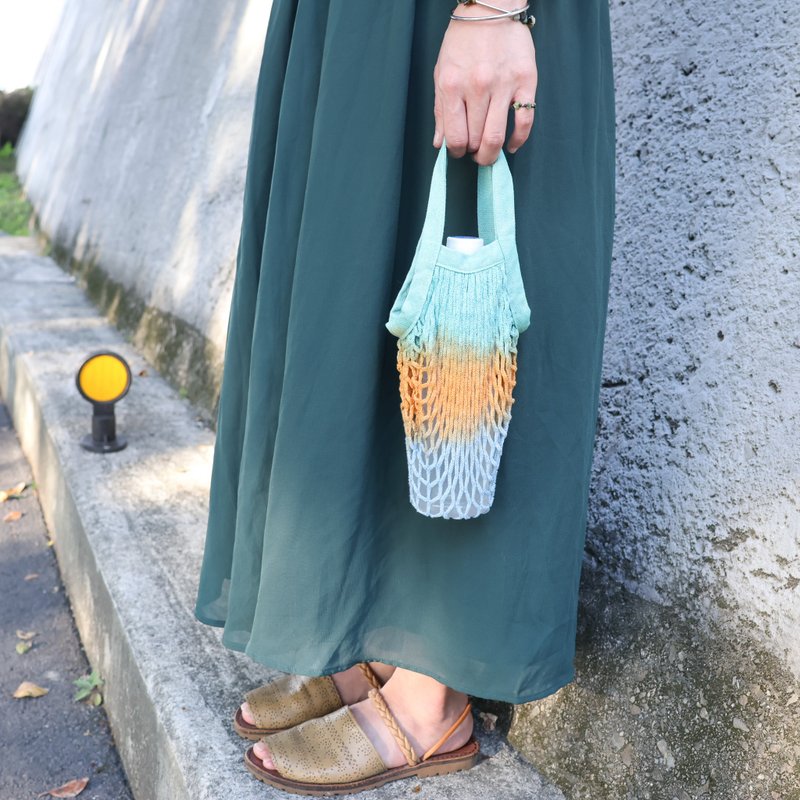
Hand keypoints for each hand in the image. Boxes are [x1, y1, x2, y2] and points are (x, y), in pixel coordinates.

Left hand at [433, 2, 537, 164]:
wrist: (491, 10)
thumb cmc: (463, 42)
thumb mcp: (442, 74)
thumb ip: (440, 110)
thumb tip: (440, 143)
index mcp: (453, 86)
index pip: (455, 137)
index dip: (456, 152)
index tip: (459, 151)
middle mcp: (478, 87)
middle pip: (475, 140)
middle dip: (473, 152)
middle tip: (473, 151)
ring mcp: (504, 85)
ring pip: (497, 137)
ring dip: (491, 153)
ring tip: (488, 153)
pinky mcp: (526, 82)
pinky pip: (524, 122)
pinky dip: (517, 140)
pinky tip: (510, 145)